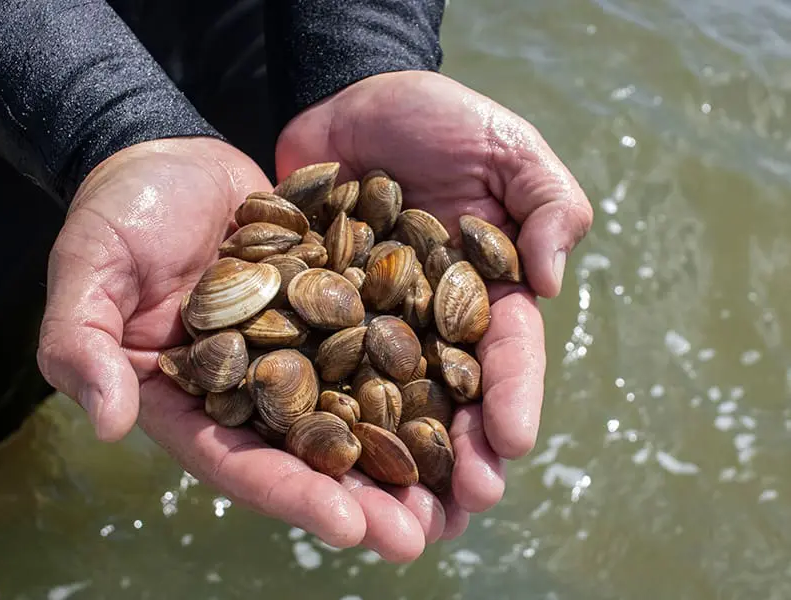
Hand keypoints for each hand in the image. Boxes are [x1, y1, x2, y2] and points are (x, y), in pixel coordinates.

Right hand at [35, 137, 450, 562]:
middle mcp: (247, 386)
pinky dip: (417, 377)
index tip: (347, 528)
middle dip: (362, 500)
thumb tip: (106, 420)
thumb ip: (82, 343)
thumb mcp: (86, 271)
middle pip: (306, 455)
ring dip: (403, 456)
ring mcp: (293, 349)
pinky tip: (465, 402)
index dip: (289, 495)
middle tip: (420, 536)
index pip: (236, 459)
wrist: (168, 156)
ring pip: (353, 413)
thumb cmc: (116, 213)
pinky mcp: (328, 309)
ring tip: (458, 495)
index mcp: (187, 398)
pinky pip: (375, 347)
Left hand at [276, 71, 593, 521]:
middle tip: (454, 513)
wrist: (348, 98)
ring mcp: (366, 323)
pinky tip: (311, 464)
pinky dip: (313, 416)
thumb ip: (546, 204)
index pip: (506, 352)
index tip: (512, 444)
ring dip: (386, 465)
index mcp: (483, 290)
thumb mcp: (506, 147)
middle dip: (454, 458)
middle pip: (445, 401)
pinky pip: (309, 369)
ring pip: (379, 404)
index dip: (512, 396)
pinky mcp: (309, 315)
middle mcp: (426, 320)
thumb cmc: (436, 118)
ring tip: (388, 521)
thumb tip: (551, 281)